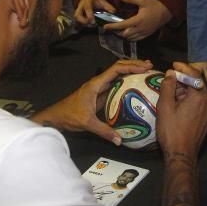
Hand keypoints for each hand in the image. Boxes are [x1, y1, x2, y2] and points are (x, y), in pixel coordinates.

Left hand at [32, 59, 153, 144]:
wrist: (56, 117)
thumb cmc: (69, 116)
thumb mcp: (87, 123)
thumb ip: (104, 131)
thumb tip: (120, 140)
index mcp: (95, 84)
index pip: (116, 69)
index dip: (131, 67)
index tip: (145, 67)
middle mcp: (98, 83)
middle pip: (118, 68)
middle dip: (134, 65)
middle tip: (150, 66)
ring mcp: (99, 88)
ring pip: (117, 75)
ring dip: (131, 71)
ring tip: (146, 73)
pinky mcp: (99, 94)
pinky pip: (115, 85)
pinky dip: (126, 82)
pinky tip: (135, 87)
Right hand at [74, 0, 114, 25]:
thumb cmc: (95, 0)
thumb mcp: (102, 1)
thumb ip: (107, 6)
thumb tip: (113, 12)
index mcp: (87, 2)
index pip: (87, 9)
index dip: (89, 15)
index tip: (93, 21)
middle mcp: (80, 7)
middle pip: (77, 15)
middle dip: (83, 21)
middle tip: (91, 25)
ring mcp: (78, 12)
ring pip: (76, 19)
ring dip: (83, 24)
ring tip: (91, 26)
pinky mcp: (77, 16)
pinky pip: (77, 21)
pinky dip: (82, 25)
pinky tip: (89, 26)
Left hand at [105, 0, 171, 40]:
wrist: (167, 12)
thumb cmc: (155, 6)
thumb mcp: (142, 0)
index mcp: (137, 20)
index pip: (122, 25)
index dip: (113, 27)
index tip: (105, 26)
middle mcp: (140, 28)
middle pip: (124, 34)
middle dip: (117, 32)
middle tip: (111, 28)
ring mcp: (143, 33)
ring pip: (130, 38)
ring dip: (123, 35)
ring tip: (118, 31)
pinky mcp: (147, 35)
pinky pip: (136, 39)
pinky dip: (130, 38)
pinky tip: (127, 33)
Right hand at [156, 62, 206, 157]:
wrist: (182, 153)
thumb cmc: (171, 130)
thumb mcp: (165, 106)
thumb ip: (168, 86)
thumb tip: (171, 73)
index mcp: (200, 96)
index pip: (193, 74)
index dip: (183, 67)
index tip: (173, 64)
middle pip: (197, 83)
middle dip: (183, 80)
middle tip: (169, 80)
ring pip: (198, 92)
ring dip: (186, 89)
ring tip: (171, 92)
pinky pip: (200, 102)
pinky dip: (190, 98)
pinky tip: (179, 103)